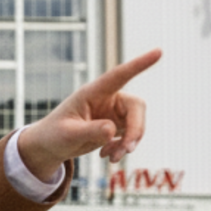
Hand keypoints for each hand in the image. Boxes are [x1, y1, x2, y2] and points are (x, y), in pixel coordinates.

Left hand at [17, 49, 160, 179]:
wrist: (51, 145)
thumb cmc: (55, 135)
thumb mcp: (68, 134)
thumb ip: (89, 131)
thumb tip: (112, 131)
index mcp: (93, 92)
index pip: (119, 75)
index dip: (139, 64)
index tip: (159, 51)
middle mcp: (108, 98)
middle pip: (136, 107)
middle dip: (136, 130)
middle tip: (127, 150)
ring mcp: (114, 112)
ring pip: (137, 124)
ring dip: (129, 143)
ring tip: (111, 158)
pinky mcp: (117, 125)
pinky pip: (131, 136)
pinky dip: (123, 148)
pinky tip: (107, 155)